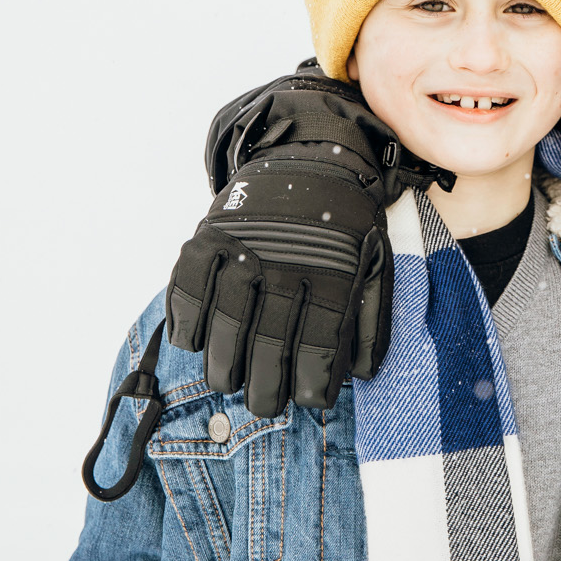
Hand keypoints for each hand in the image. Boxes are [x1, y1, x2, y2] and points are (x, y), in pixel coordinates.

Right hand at [164, 69, 449, 416]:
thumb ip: (370, 320)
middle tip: (264, 402)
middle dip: (265, 391)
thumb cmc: (346, 225)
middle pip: (268, 345)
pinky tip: (197, 341)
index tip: (308, 400)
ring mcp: (243, 248)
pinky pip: (186, 291)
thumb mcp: (374, 264)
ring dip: (223, 367)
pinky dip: (186, 324)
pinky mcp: (207, 237)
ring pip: (224, 326)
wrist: (312, 158)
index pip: (320, 346)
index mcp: (333, 272)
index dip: (312, 386)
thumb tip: (360, 374)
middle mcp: (286, 262)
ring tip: (230, 379)